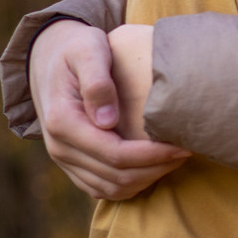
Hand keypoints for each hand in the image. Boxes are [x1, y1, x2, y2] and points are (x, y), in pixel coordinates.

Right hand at [29, 20, 187, 200]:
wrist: (49, 56)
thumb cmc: (77, 48)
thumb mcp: (88, 51)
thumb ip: (97, 82)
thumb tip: (107, 121)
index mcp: (64, 122)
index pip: (115, 154)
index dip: (154, 155)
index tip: (184, 145)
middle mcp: (59, 147)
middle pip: (117, 176)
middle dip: (157, 168)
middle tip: (188, 151)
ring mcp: (64, 159)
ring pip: (111, 188)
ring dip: (147, 179)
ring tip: (176, 159)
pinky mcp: (72, 164)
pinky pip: (102, 188)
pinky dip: (131, 184)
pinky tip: (155, 166)